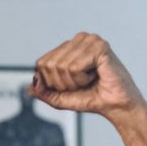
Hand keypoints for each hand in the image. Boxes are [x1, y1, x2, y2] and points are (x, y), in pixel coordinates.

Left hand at [29, 33, 143, 119]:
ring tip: (90, 80)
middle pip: (49, 65)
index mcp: (69, 46)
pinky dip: (82, 79)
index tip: (71, 86)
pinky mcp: (99, 46)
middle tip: (82, 84)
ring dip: (74, 82)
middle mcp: (79, 39)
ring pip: (61, 67)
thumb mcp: (60, 98)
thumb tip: (31, 85)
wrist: (116, 106)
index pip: (41, 63)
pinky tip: (96, 75)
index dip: (52, 82)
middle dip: (62, 83)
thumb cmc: (91, 98)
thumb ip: (43, 91)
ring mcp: (90, 40)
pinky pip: (74, 67)